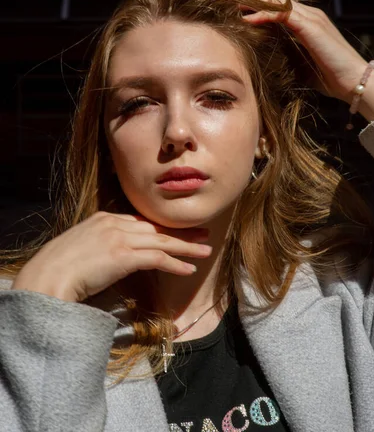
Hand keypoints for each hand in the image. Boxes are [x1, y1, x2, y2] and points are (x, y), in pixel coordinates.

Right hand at [11, 212, 211, 302]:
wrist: (45, 278)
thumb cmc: (56, 269)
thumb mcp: (79, 248)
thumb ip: (98, 246)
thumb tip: (109, 258)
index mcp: (103, 218)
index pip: (140, 222)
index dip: (161, 227)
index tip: (176, 231)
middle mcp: (114, 223)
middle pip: (156, 227)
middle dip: (181, 232)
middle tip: (202, 233)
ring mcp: (119, 237)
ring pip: (162, 240)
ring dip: (186, 247)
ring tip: (205, 250)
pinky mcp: (123, 255)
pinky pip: (157, 257)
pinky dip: (176, 263)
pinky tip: (189, 268)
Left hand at [242, 0, 369, 103]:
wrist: (352, 81)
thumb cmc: (328, 76)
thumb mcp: (299, 63)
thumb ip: (285, 54)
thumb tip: (265, 56)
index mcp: (307, 21)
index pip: (279, 5)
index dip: (258, 6)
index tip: (238, 12)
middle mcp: (309, 14)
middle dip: (252, 0)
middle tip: (231, 5)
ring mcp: (311, 18)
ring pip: (277, 1)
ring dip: (254, 4)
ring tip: (234, 8)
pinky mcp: (310, 26)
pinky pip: (281, 14)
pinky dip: (263, 15)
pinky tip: (248, 20)